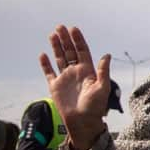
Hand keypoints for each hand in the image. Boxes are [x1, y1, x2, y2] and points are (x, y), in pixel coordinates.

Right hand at [39, 25, 110, 149]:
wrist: (83, 122)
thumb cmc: (95, 107)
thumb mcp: (103, 88)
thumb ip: (103, 71)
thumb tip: (107, 55)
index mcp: (88, 71)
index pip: (83, 52)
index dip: (79, 40)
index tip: (74, 29)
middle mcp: (76, 73)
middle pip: (70, 52)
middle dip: (66, 39)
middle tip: (60, 27)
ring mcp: (66, 79)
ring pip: (60, 59)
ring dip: (56, 47)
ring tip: (53, 34)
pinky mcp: (55, 86)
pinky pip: (49, 72)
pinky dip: (45, 64)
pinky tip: (43, 55)